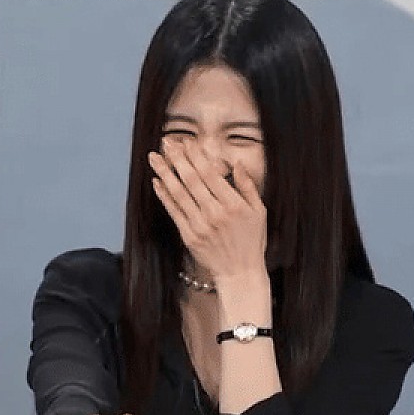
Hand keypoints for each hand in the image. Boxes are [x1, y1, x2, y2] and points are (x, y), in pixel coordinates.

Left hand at [148, 137, 267, 282]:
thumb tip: (237, 163)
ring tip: (154, 157)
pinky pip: (173, 212)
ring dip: (165, 173)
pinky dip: (164, 196)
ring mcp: (199, 225)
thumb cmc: (252, 241)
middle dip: (177, 158)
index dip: (196, 156)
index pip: (210, 174)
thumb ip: (247, 186)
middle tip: (167, 142)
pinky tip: (157, 182)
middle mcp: (215, 213)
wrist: (240, 272)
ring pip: (178, 193)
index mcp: (233, 204)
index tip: (187, 142)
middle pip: (191, 180)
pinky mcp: (189, 236)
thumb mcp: (259, 211)